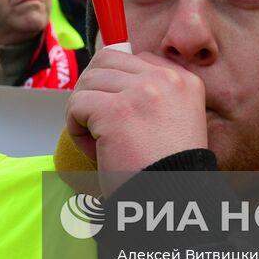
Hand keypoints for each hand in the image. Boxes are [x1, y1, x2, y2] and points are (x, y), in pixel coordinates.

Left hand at [65, 45, 206, 193]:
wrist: (170, 201)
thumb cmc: (164, 170)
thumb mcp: (172, 120)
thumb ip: (149, 93)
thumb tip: (104, 65)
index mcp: (183, 80)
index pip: (132, 57)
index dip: (114, 83)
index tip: (116, 113)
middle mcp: (166, 79)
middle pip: (105, 61)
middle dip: (94, 90)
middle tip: (97, 122)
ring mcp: (141, 92)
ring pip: (88, 82)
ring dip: (84, 112)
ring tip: (99, 141)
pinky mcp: (115, 111)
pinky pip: (76, 105)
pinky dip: (76, 128)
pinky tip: (94, 149)